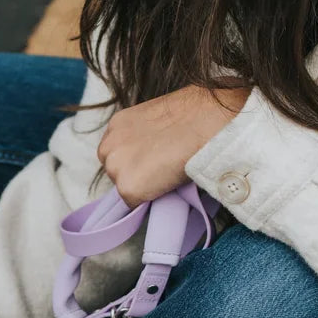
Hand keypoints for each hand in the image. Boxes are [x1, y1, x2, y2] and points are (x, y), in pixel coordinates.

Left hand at [98, 85, 250, 206]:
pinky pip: (134, 204)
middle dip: (135, 173)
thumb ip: (145, 136)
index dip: (136, 160)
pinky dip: (150, 198)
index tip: (153, 158)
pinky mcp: (127, 188)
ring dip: (142, 186)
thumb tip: (151, 151)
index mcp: (117, 125)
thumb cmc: (196, 114)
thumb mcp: (159, 118)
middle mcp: (108, 146)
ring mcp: (115, 168)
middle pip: (116, 172)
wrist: (208, 123)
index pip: (118, 153)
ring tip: (167, 171)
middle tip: (162, 165)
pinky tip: (167, 181)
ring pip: (125, 188)